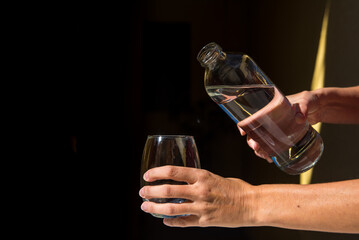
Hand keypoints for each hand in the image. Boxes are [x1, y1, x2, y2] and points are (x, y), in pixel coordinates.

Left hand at [139, 166, 256, 226]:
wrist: (252, 204)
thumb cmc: (235, 189)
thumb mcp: (215, 177)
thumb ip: (198, 180)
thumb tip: (183, 182)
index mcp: (202, 176)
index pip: (173, 171)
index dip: (157, 173)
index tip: (147, 175)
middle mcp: (200, 190)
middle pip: (168, 190)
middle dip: (151, 191)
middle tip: (142, 192)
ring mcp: (201, 207)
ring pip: (171, 209)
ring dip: (155, 208)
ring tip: (145, 207)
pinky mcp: (204, 221)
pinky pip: (183, 222)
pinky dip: (171, 221)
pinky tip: (164, 220)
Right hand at [238, 90, 319, 162]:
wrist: (320, 107)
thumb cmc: (310, 100)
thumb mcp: (307, 101)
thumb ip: (304, 107)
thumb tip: (300, 118)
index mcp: (270, 107)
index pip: (252, 115)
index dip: (244, 124)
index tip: (242, 132)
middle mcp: (269, 118)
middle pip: (254, 131)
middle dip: (252, 141)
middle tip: (257, 148)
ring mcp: (275, 127)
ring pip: (261, 140)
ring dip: (259, 149)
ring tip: (265, 157)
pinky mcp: (282, 134)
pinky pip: (271, 144)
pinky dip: (268, 151)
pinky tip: (270, 158)